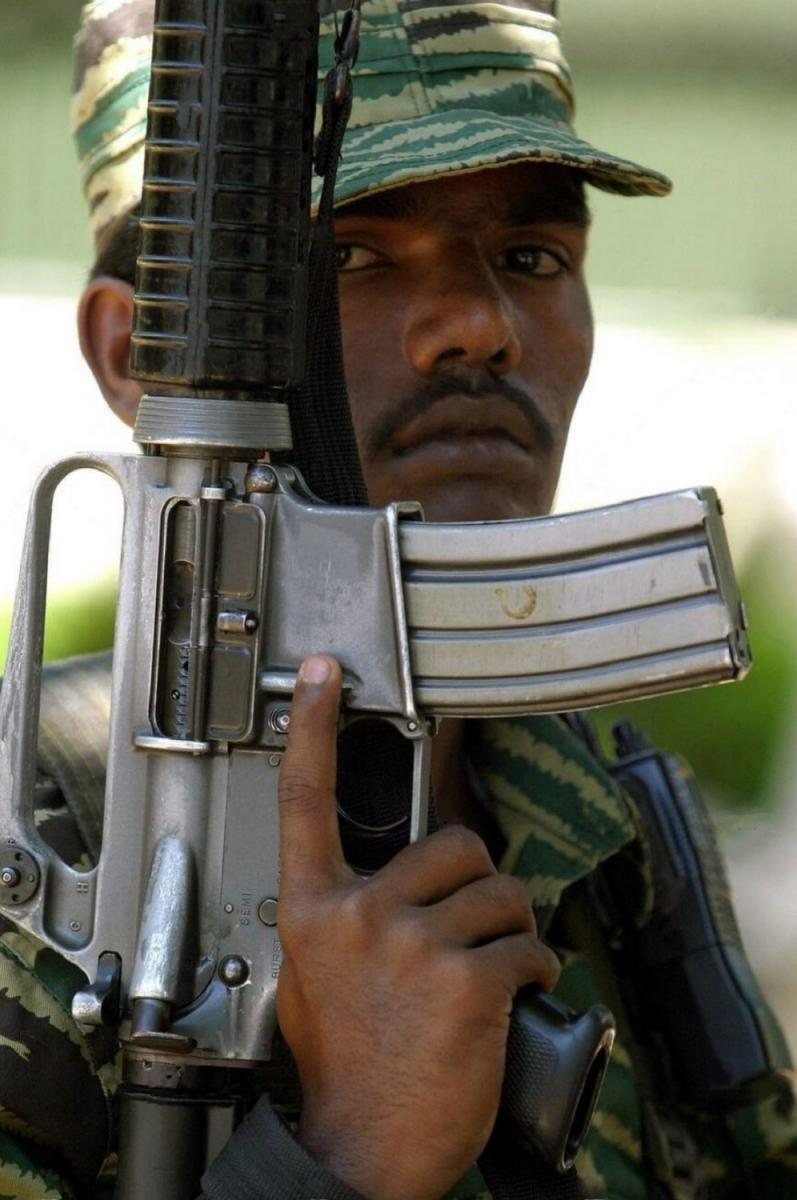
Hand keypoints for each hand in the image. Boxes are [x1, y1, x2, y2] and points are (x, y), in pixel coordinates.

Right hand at [276, 655, 560, 1199]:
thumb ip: (340, 918)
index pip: (307, 799)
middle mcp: (360, 916)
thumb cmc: (342, 1068)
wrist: (360, 1151)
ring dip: (513, 931)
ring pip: (501, 894)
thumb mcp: (312, 981)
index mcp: (313, 909)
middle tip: (473, 927)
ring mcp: (414, 946)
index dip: (314, 728)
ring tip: (493, 971)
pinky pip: (528, 947)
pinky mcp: (468, 982)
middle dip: (479, 883)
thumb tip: (384, 884)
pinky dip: (536, 970)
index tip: (325, 676)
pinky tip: (517, 997)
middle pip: (453, 843)